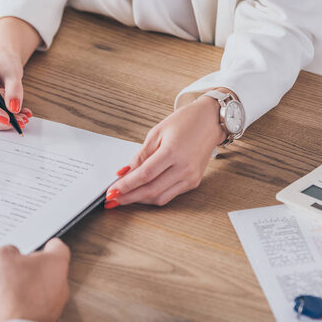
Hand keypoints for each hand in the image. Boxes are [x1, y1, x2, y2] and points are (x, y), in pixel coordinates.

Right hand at [0, 50, 32, 130]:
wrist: (2, 63)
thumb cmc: (4, 63)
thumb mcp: (13, 72)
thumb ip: (14, 89)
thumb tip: (13, 108)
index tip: (7, 117)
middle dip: (1, 119)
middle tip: (21, 119)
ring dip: (3, 123)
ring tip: (21, 117)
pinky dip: (2, 122)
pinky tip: (16, 116)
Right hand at [0, 238, 70, 321]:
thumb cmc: (16, 292)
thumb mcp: (2, 257)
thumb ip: (4, 252)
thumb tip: (5, 256)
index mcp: (55, 264)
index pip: (56, 248)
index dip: (44, 243)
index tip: (36, 242)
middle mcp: (53, 286)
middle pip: (31, 270)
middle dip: (12, 266)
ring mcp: (41, 305)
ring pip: (14, 289)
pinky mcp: (26, 320)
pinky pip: (4, 305)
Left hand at [104, 94, 226, 207]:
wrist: (211, 121)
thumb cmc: (184, 122)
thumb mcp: (157, 132)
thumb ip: (141, 155)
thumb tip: (124, 172)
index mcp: (173, 152)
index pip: (144, 175)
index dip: (126, 186)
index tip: (111, 192)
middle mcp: (184, 168)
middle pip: (151, 190)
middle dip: (129, 197)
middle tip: (112, 200)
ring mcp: (190, 177)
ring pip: (160, 197)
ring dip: (140, 199)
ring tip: (124, 197)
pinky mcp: (194, 182)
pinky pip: (170, 195)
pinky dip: (153, 196)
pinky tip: (141, 192)